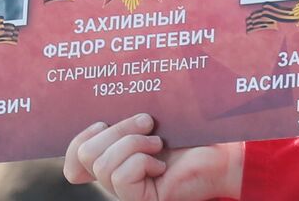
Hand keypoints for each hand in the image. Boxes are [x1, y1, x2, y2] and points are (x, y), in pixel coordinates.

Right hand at [63, 114, 243, 200]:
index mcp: (115, 157)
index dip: (77, 142)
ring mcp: (126, 192)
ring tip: (158, 143)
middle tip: (148, 123)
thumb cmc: (193, 133)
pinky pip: (121, 177)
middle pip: (86, 154)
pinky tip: (161, 164)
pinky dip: (141, 161)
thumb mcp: (155, 120)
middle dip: (116, 130)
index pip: (75, 161)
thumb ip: (128, 117)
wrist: (223, 154)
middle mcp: (115, 177)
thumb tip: (102, 105)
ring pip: (102, 163)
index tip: (101, 123)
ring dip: (133, 144)